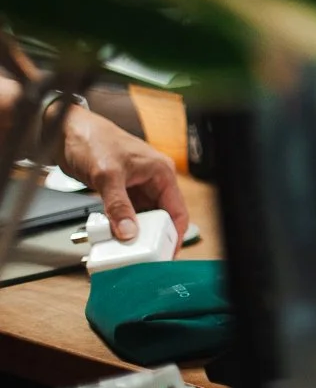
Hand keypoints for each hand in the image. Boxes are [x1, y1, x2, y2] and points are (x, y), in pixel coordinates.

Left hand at [63, 109, 187, 252]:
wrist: (65, 133)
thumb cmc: (93, 140)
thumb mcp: (108, 175)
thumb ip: (118, 206)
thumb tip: (128, 232)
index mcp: (161, 172)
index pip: (177, 209)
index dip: (174, 233)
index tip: (166, 253)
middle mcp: (152, 180)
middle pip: (160, 216)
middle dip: (150, 236)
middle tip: (140, 254)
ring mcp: (136, 186)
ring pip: (141, 217)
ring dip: (132, 232)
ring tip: (123, 247)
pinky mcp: (120, 190)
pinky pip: (125, 214)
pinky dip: (118, 226)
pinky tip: (111, 235)